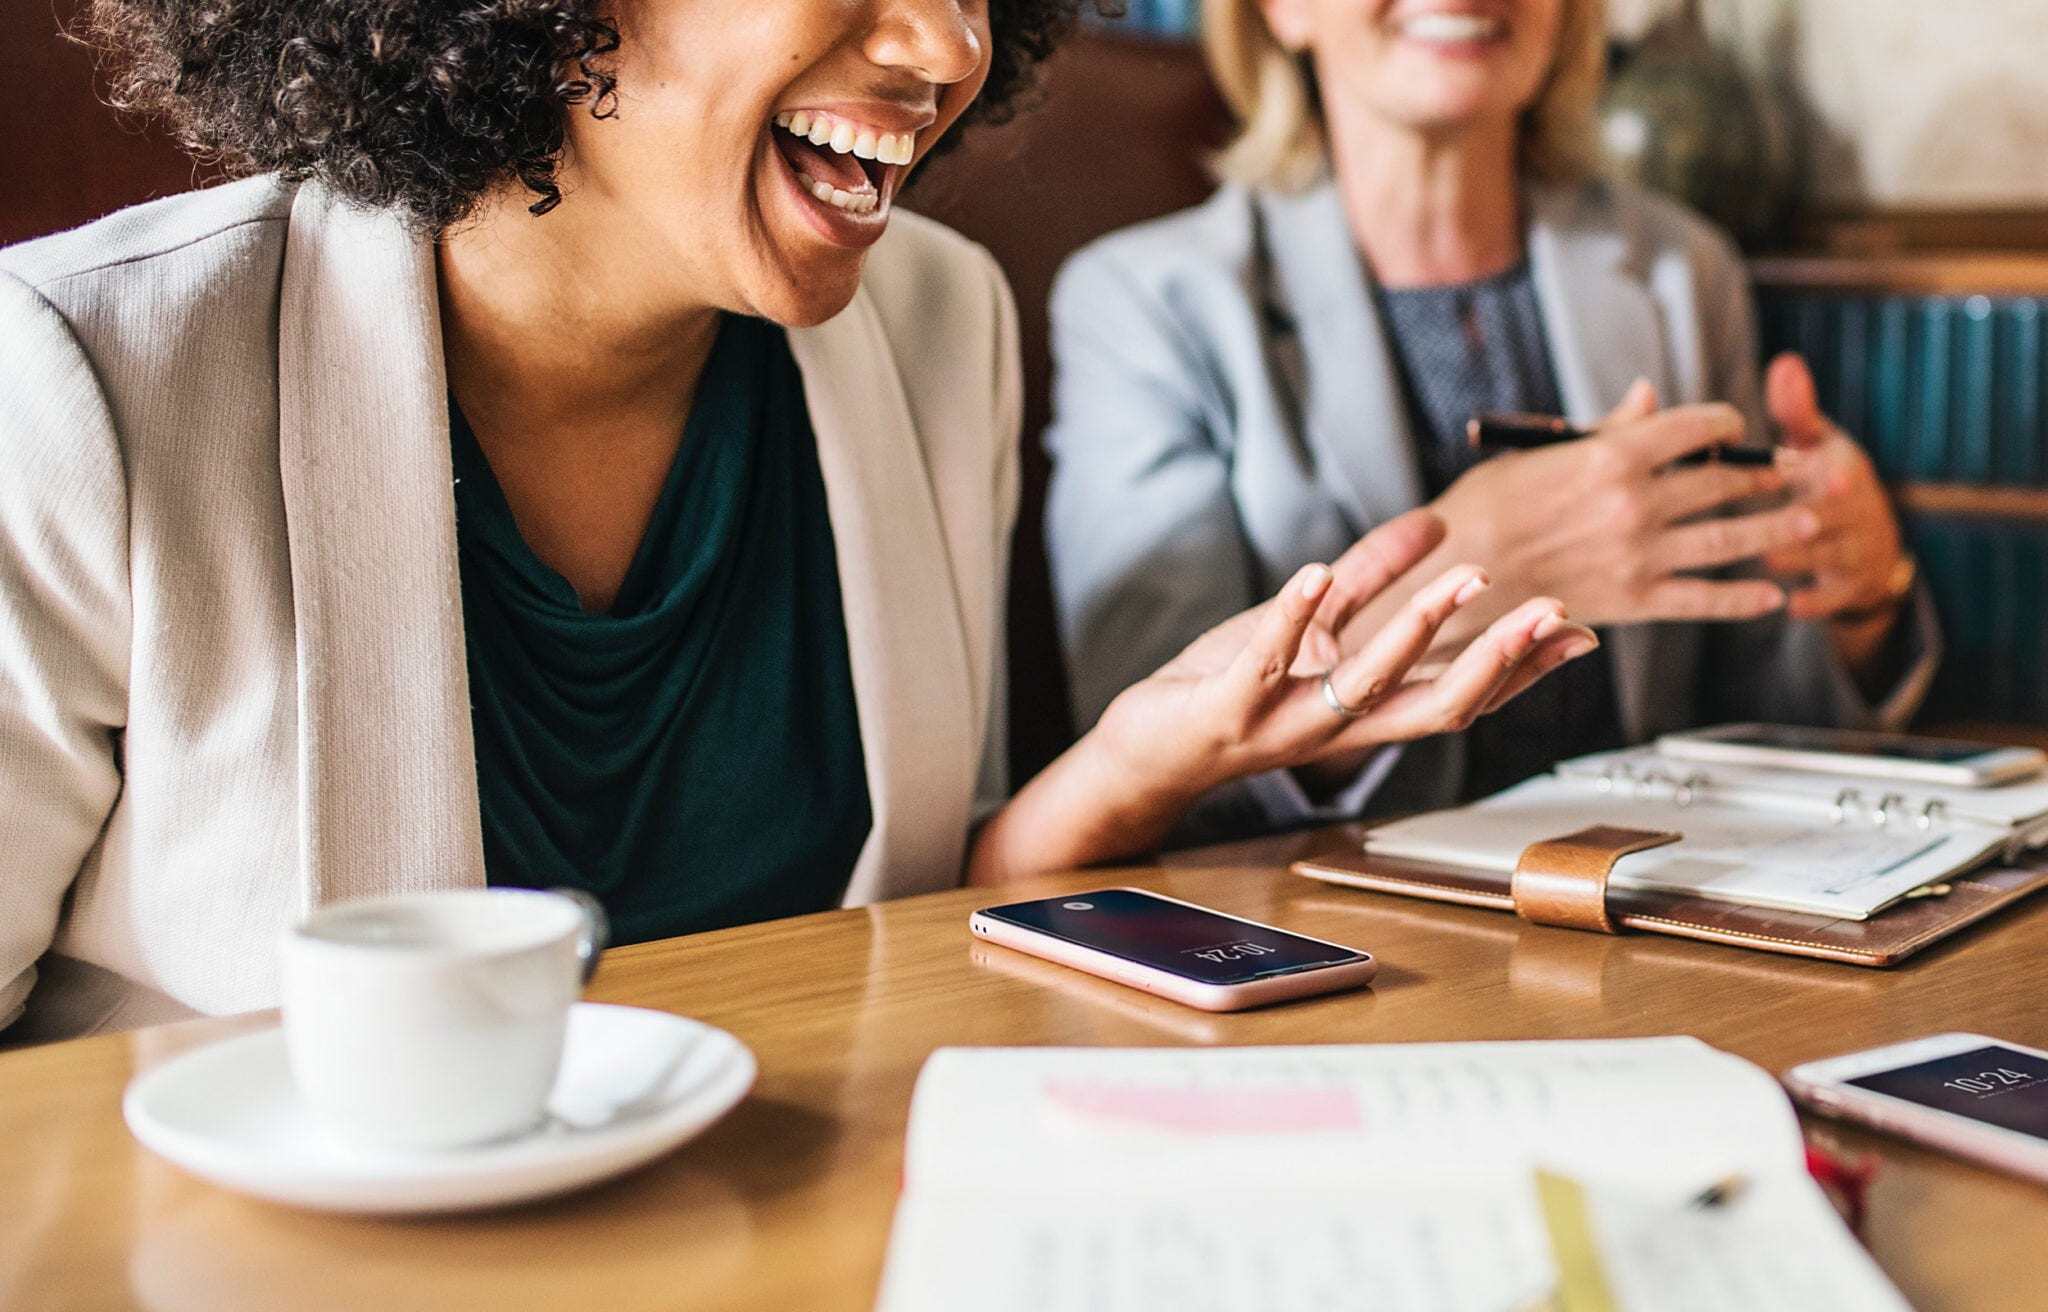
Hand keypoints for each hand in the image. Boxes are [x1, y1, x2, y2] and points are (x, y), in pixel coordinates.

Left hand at [1092, 509, 1598, 802]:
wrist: (1152, 747)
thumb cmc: (1234, 687)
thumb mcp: (1312, 624)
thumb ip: (1369, 577)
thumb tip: (1435, 525)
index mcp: (1369, 708)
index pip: (1463, 695)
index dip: (1522, 669)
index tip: (1576, 632)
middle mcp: (1342, 727)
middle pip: (1439, 705)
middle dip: (1499, 658)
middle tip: (1549, 613)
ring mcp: (1288, 723)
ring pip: (1367, 685)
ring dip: (1417, 629)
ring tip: (1461, 577)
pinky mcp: (1231, 709)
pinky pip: (1267, 663)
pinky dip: (1291, 618)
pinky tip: (1315, 572)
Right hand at [1402, 381, 1814, 647]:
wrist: (1453, 576)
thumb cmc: (1482, 507)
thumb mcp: (1537, 453)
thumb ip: (1604, 428)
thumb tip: (1648, 396)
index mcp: (1612, 454)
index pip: (1695, 427)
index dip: (1725, 422)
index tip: (1735, 427)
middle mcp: (1637, 502)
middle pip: (1722, 480)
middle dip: (1763, 472)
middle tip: (1793, 470)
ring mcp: (1641, 554)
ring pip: (1729, 538)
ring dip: (1775, 528)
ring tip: (1807, 521)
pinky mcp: (1635, 601)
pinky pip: (1703, 599)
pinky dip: (1742, 599)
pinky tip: (1771, 597)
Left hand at [1760, 353, 1907, 623]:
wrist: (1872, 542)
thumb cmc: (1828, 480)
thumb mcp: (1821, 443)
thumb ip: (1797, 410)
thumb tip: (1784, 362)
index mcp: (1843, 471)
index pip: (1832, 469)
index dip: (1813, 469)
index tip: (1796, 467)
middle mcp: (1854, 510)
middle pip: (1828, 513)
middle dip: (1801, 514)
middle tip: (1764, 514)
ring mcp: (1854, 550)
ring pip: (1825, 554)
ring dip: (1797, 556)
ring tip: (1764, 556)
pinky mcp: (1851, 586)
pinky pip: (1835, 596)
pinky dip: (1817, 601)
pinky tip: (1792, 606)